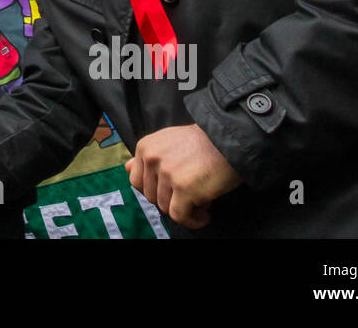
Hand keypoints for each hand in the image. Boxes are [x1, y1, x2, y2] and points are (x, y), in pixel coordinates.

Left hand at [125, 124, 242, 228]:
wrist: (230, 137)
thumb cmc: (204, 142)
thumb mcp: (169, 141)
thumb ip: (147, 156)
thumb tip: (127, 168)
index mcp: (145, 147)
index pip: (136, 181)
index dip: (155, 190)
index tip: (172, 191)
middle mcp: (152, 158)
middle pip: (151, 196)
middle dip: (170, 200)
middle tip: (191, 196)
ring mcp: (167, 173)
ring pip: (165, 207)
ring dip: (184, 210)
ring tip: (202, 202)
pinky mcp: (183, 188)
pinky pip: (179, 216)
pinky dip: (192, 221)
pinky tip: (205, 216)